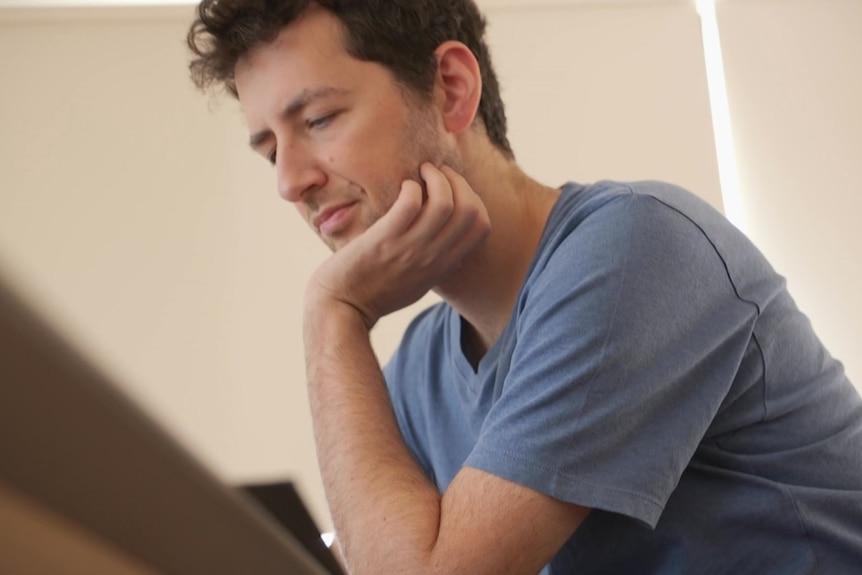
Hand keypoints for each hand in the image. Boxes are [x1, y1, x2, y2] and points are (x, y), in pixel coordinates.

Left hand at [305, 163, 490, 328]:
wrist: (342, 309)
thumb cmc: (377, 293)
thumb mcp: (420, 283)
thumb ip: (438, 266)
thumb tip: (451, 249)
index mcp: (443, 266)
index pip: (481, 226)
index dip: (473, 198)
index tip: (454, 189)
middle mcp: (432, 257)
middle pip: (468, 210)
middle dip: (457, 181)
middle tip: (437, 173)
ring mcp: (409, 249)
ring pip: (443, 203)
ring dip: (435, 178)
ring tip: (421, 172)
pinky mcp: (384, 241)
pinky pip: (410, 204)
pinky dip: (411, 187)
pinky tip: (402, 187)